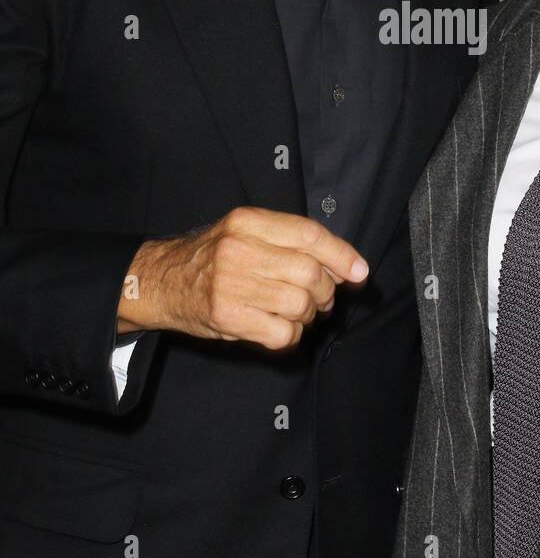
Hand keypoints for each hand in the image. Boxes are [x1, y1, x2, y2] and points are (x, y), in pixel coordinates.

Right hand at [116, 207, 368, 348]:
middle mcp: (240, 248)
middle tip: (320, 299)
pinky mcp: (227, 316)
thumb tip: (343, 266)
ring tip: (296, 313)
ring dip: (308, 315)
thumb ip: (288, 241)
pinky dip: (290, 335)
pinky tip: (279, 328)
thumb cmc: (213, 257)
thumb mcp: (245, 232)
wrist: (162, 280)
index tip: (360, 272)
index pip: (309, 234)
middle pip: (310, 273)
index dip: (342, 255)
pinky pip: (282, 333)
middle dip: (325, 292)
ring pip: (300, 305)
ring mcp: (232, 284)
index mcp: (248, 221)